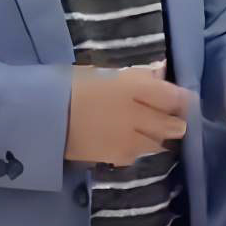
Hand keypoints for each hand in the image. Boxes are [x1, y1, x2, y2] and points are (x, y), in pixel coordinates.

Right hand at [65, 66, 191, 166]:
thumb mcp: (103, 71)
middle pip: (173, 125)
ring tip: (147, 129)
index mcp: (135, 87)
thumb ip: (137, 74)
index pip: (175, 97)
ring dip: (157, 136)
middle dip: (175, 121)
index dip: (183, 100)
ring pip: (158, 143)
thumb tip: (161, 69)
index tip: (182, 99)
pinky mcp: (117, 157)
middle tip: (171, 117)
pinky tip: (128, 140)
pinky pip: (138, 155)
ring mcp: (129, 139)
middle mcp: (138, 116)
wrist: (42, 117)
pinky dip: (138, 149)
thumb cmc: (70, 85)